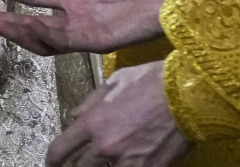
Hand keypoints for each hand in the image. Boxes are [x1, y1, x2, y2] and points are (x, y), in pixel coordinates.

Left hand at [47, 62, 188, 166]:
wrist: (188, 94)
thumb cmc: (151, 81)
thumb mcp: (114, 82)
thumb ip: (91, 102)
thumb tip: (75, 116)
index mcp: (93, 123)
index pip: (61, 149)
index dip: (52, 160)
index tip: (51, 164)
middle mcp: (105, 147)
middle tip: (76, 166)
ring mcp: (128, 162)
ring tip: (106, 162)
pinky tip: (131, 162)